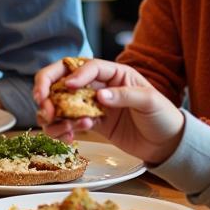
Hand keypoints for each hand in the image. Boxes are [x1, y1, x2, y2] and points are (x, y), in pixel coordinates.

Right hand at [33, 58, 184, 164]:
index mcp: (114, 73)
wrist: (167, 144)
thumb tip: (99, 96)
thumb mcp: (149, 101)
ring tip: (65, 128)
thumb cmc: (163, 116)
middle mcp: (99, 85)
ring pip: (60, 102)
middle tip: (42, 104)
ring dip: (53, 114)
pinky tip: (71, 136)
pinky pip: (67, 122)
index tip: (68, 87)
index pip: (87, 66)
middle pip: (62, 78)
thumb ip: (124, 96)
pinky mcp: (91, 123)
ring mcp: (92, 104)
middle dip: (47, 89)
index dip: (75, 75)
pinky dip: (61, 129)